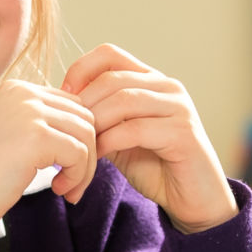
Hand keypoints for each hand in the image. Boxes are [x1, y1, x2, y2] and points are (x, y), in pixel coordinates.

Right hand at [0, 79, 96, 245]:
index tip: (64, 168)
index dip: (77, 138)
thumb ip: (41, 124)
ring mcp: (28, 112)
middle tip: (71, 183)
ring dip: (85, 167)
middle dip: (87, 153)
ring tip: (66, 189)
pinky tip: (58, 190)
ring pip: (88, 134)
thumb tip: (90, 127)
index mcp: (15, 89)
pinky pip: (80, 153)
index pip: (71, 104)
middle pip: (85, 116)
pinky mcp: (36, 137)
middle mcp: (22, 93)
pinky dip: (78, 176)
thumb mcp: (10, 136)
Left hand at [62, 43, 237, 233]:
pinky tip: (97, 156)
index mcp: (150, 80)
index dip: (80, 70)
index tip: (62, 97)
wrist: (191, 197)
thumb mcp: (118, 134)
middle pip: (111, 79)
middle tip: (67, 130)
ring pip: (122, 101)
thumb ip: (98, 116)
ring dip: (94, 123)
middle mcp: (167, 87)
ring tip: (80, 144)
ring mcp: (178, 108)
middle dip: (83, 104)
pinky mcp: (183, 133)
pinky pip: (135, 129)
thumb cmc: (153, 165)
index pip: (109, 54)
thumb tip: (59, 106)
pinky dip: (109, 142)